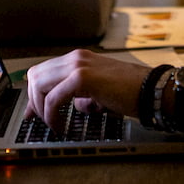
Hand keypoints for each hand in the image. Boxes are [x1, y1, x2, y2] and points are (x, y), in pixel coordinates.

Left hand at [24, 50, 150, 123]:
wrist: (151, 90)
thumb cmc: (132, 91)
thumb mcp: (101, 91)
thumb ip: (84, 96)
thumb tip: (76, 106)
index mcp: (79, 59)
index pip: (44, 71)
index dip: (34, 93)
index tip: (32, 112)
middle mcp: (76, 58)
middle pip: (35, 75)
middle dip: (32, 100)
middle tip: (37, 119)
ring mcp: (78, 65)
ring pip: (39, 84)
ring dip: (40, 107)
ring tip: (52, 123)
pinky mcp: (82, 77)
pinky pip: (54, 97)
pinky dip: (51, 114)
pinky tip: (59, 124)